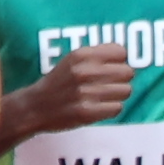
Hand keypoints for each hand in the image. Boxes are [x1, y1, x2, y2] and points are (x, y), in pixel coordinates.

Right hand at [0, 40, 133, 149]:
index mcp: (81, 55)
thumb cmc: (58, 82)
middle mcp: (84, 72)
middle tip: (110, 84)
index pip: (121, 52)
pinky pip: (117, 108)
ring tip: (104, 96)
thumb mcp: (72, 60)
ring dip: (118, 95)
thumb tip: (124, 55)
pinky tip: (100, 107)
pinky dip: (111, 109)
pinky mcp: (87, 112)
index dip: (119, 61)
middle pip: (128, 72)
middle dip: (122, 79)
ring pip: (126, 91)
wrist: (35, 107)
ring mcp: (86, 93)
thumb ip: (96, 55)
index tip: (111, 67)